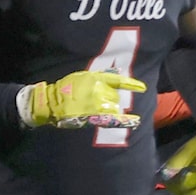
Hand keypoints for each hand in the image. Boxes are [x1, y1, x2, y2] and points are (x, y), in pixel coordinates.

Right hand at [19, 70, 145, 129]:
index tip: (143, 88)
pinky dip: (125, 121)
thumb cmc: (66, 88)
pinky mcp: (94, 116)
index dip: (131, 84)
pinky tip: (135, 122)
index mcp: (95, 78)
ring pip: (114, 107)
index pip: (117, 81)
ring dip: (109, 108)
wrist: (52, 102)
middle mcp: (98, 90)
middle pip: (115, 96)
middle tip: (96, 100)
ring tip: (96, 108)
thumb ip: (100, 75)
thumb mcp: (82, 76)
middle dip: (110, 99)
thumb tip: (117, 73)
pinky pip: (114, 119)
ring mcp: (97, 104)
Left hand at [164, 118, 195, 194]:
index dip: (170, 184)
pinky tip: (187, 187)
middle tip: (167, 183)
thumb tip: (162, 177)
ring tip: (176, 185)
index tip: (162, 180)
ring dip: (184, 193)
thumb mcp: (185, 152)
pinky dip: (194, 194)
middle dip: (176, 190)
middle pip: (188, 194)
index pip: (182, 186)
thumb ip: (172, 166)